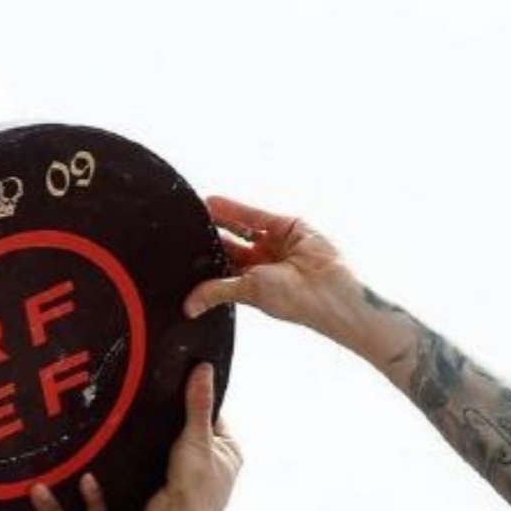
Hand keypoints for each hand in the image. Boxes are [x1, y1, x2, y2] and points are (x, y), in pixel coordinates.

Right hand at [142, 364, 241, 510]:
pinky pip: (162, 458)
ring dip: (163, 436)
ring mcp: (194, 474)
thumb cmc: (196, 487)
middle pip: (193, 428)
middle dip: (176, 419)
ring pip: (175, 444)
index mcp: (231, 451)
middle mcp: (216, 462)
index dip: (195, 399)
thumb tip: (204, 370)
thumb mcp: (198, 438)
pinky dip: (154, 451)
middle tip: (157, 401)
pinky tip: (141, 441)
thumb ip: (199, 404)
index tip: (176, 384)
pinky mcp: (172, 482)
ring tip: (146, 419)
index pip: (213, 414)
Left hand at [185, 195, 359, 334]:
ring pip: (241, 227)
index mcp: (253, 283)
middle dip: (210, 235)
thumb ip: (216, 292)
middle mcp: (264, 263)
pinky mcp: (287, 226)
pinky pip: (256, 216)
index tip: (182, 250)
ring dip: (220, 218)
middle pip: (231, 244)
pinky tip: (213, 202)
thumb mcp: (247, 292)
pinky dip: (234, 208)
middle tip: (184, 226)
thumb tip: (189, 307)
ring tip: (196, 210)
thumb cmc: (292, 300)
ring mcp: (276, 244)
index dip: (205, 258)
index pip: (223, 267)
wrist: (328, 290)